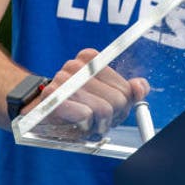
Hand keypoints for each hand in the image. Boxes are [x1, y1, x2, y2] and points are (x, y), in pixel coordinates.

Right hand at [22, 48, 150, 140]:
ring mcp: (64, 80)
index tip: (111, 109)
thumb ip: (128, 91)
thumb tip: (141, 86)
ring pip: (103, 109)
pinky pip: (86, 115)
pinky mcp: (54, 98)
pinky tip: (76, 124)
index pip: (126, 88)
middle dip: (112, 116)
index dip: (122, 105)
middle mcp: (76, 65)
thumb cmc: (79, 105)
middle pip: (118, 99)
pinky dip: (85, 126)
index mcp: (91, 58)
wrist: (42, 113)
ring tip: (87, 122)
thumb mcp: (107, 97)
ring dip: (98, 124)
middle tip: (99, 119)